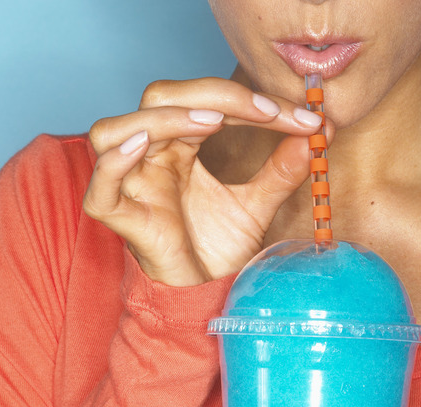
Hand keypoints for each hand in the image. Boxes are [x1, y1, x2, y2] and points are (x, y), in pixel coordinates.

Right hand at [83, 78, 331, 285]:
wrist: (207, 296)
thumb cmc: (219, 247)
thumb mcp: (259, 203)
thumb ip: (283, 168)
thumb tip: (318, 131)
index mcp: (180, 146)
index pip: (206, 102)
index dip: (249, 100)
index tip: (301, 116)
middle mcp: (152, 157)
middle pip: (160, 100)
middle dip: (214, 96)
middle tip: (265, 111)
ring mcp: (132, 186)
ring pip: (115, 130)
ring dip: (164, 118)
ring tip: (212, 121)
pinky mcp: (123, 219)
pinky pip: (101, 188)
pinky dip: (115, 163)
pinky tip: (141, 145)